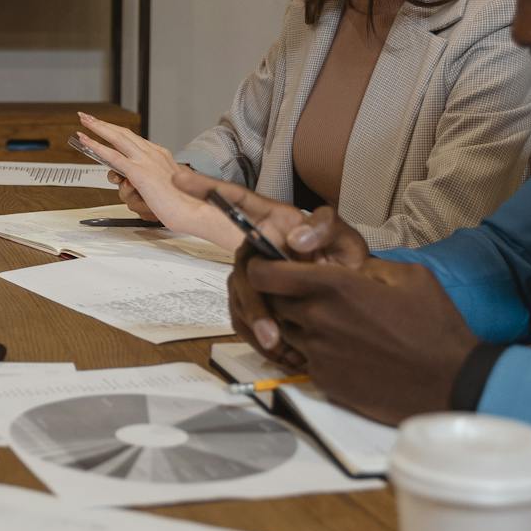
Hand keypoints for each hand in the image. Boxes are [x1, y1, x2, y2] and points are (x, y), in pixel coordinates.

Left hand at [74, 113, 198, 232]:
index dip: (116, 132)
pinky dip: (97, 147)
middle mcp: (153, 154)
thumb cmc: (182, 205)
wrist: (195, 212)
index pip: (133, 139)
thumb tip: (127, 184)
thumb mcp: (162, 188)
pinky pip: (113, 157)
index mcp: (160, 155)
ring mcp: (146, 161)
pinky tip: (86, 141)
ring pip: (117, 139)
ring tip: (82, 125)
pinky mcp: (140, 173)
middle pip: (123, 133)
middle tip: (88, 117)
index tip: (104, 127)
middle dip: (103, 124)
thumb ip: (144, 182)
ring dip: (97, 129)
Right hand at [168, 169, 355, 369]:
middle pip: (241, 270)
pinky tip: (282, 353)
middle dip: (253, 303)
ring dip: (255, 324)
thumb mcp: (345, 238)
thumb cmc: (344, 258)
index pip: (236, 198)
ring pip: (239, 299)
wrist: (351, 293)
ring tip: (280, 350)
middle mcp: (255, 245)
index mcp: (272, 220)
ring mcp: (251, 273)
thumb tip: (295, 239)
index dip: (206, 186)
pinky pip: (244, 319)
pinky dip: (259, 337)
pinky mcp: (253, 298)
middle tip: (271, 333)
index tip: (179, 177)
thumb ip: (324, 229)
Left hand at [236, 252, 480, 424]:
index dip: (262, 267)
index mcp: (334, 287)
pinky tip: (342, 348)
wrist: (450, 381)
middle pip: (270, 302)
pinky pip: (303, 358)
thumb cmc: (435, 325)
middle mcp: (316, 319)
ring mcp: (317, 353)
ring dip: (295, 323)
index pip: (266, 274)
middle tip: (305, 292)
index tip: (273, 266)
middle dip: (279, 294)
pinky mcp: (324, 380)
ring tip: (329, 321)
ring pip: (283, 331)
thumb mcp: (408, 276)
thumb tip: (344, 267)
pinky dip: (313, 350)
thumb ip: (366, 265)